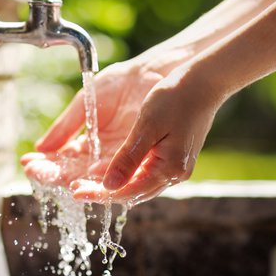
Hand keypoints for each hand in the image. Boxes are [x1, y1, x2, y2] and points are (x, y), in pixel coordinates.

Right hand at [21, 59, 165, 186]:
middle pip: (74, 173)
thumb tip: (40, 148)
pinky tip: (86, 177)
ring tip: (60, 180)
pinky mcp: (138, 159)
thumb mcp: (86, 104)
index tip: (27, 163)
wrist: (150, 74)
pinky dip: (103, 178)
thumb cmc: (120, 84)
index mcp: (87, 143)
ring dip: (76, 181)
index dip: (45, 164)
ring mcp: (120, 159)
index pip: (62, 160)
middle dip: (53, 174)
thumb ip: (65, 127)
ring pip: (94, 178)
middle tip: (36, 173)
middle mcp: (102, 157)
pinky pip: (119, 174)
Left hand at [72, 66, 221, 204]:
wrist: (203, 82)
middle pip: (130, 191)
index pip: (127, 191)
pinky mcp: (170, 157)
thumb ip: (128, 158)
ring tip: (81, 180)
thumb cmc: (176, 98)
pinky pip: (142, 172)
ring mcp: (173, 166)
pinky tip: (104, 167)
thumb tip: (108, 186)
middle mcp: (172, 174)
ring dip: (109, 183)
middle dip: (100, 191)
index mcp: (169, 169)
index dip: (99, 193)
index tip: (75, 191)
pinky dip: (122, 172)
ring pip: (135, 183)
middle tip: (72, 187)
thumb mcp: (147, 127)